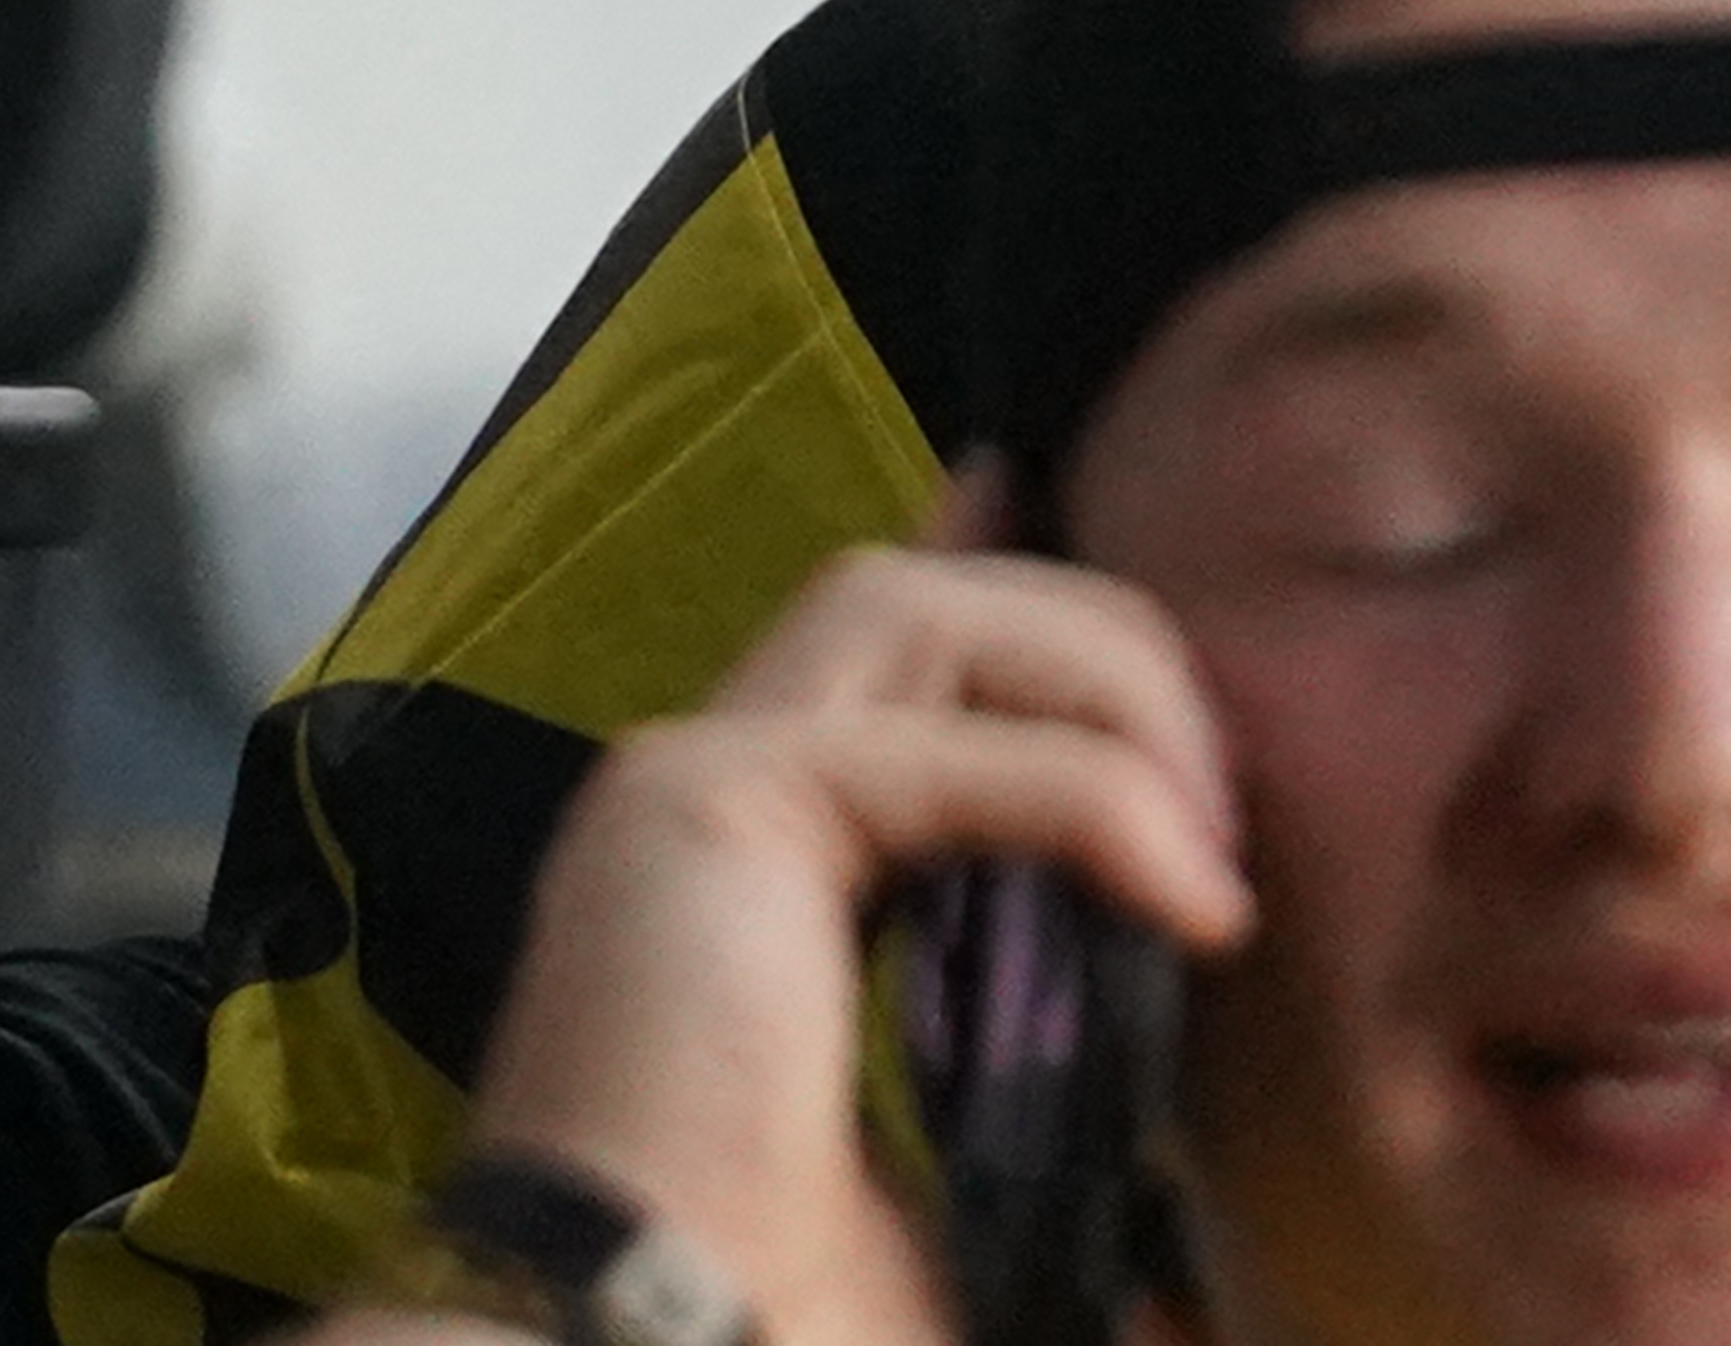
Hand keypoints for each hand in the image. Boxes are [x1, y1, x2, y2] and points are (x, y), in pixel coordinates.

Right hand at [426, 532, 1242, 1344]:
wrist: (646, 1334)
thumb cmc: (778, 1301)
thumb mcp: (972, 1206)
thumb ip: (1063, 1157)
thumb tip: (1214, 1281)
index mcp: (760, 870)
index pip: (898, 668)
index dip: (1035, 626)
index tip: (1182, 678)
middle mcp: (711, 789)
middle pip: (926, 601)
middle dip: (1109, 666)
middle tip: (1225, 834)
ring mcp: (694, 781)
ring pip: (917, 607)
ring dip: (1098, 691)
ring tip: (1204, 844)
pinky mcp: (715, 806)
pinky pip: (945, 746)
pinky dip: (1093, 797)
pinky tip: (1189, 903)